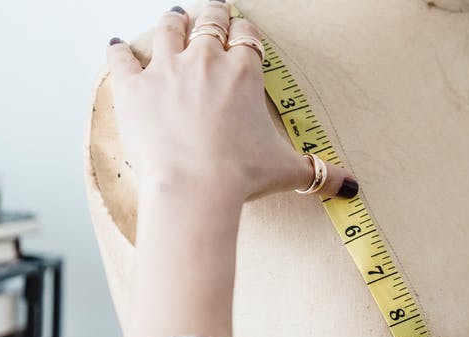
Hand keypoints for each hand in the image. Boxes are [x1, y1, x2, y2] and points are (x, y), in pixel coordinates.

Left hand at [108, 2, 356, 336]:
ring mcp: (167, 70)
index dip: (245, 34)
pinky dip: (119, 51)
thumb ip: (320, 173)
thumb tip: (351, 187)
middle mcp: (206, 60)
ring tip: (175, 19)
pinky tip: (117, 47)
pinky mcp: (134, 87)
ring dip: (172, 23)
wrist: (194, 186)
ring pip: (168, 30)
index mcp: (245, 73)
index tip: (242, 35)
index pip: (247, 38)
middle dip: (212, 16)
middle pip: (209, 23)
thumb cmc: (242, 175)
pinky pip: (122, 58)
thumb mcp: (288, 171)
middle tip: (212, 14)